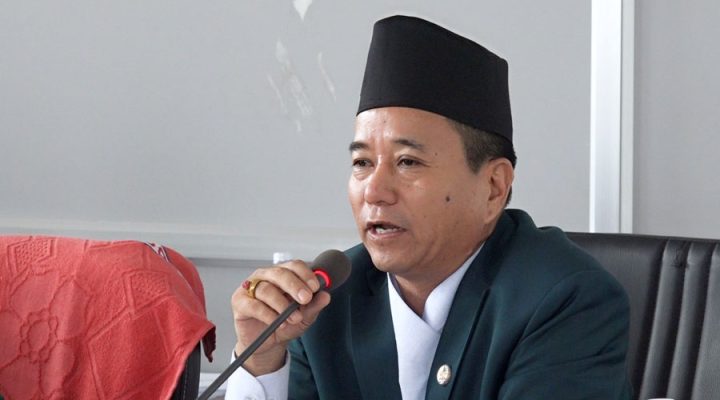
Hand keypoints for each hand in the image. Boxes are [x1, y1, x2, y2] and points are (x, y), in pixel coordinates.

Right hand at [231, 260, 330, 375]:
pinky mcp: (240, 302)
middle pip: (280, 273)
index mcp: (283, 274)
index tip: (316, 287)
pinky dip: (268, 314)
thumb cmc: (284, 324)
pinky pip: (254, 305)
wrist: (268, 343)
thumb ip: (314, 306)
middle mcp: (266, 276)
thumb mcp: (305, 317)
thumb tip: (326, 296)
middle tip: (305, 299)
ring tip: (293, 318)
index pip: (294, 266)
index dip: (305, 274)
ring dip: (282, 305)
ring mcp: (250, 287)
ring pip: (267, 289)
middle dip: (295, 286)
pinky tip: (277, 322)